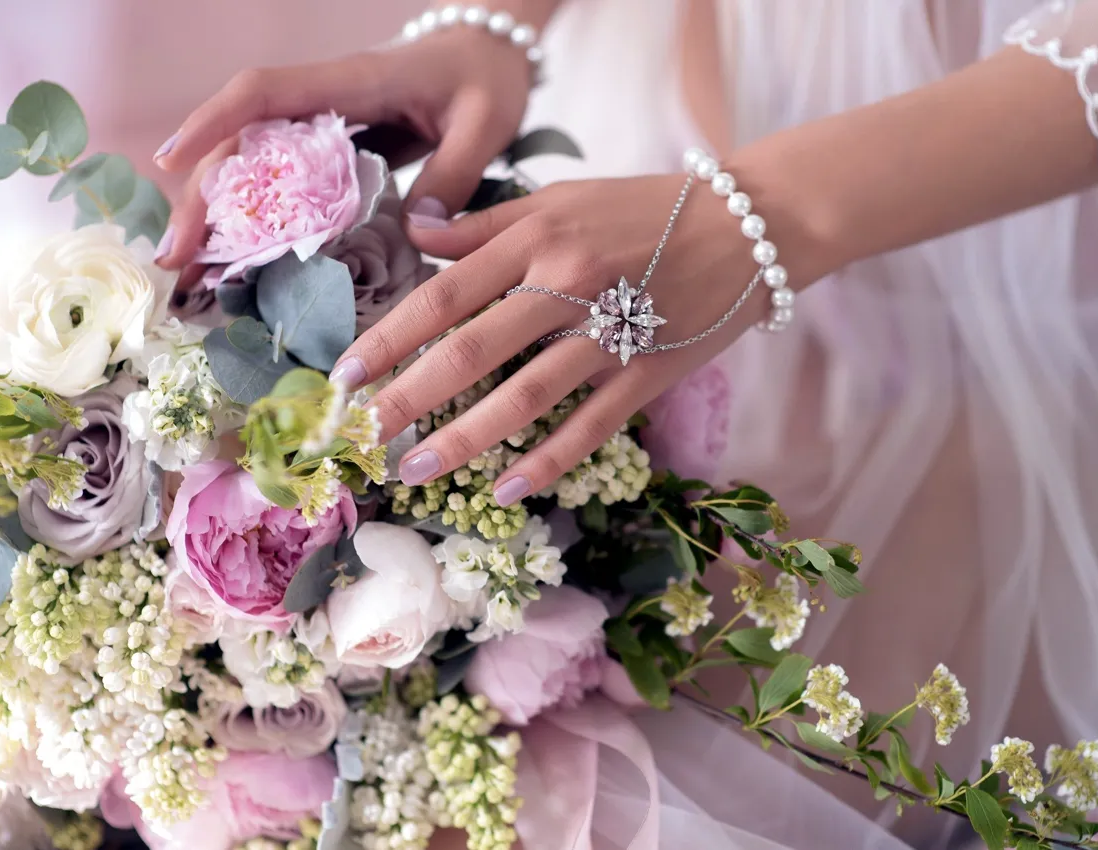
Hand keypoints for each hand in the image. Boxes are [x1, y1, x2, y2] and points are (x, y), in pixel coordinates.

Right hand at [151, 22, 534, 268]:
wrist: (492, 55)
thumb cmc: (487, 79)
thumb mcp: (485, 124)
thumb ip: (454, 175)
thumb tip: (415, 233)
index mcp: (350, 82)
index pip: (264, 92)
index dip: (214, 122)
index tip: (171, 161)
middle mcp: (323, 103)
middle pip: (243, 143)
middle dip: (203, 197)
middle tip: (176, 258)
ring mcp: (324, 128)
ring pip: (254, 167)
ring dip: (220, 217)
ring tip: (194, 275)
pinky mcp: (334, 154)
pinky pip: (286, 186)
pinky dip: (260, 223)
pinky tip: (242, 264)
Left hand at [332, 174, 794, 505]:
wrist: (750, 228)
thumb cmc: (649, 208)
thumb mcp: (563, 196)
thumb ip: (488, 221)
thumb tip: (415, 231)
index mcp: (539, 237)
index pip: (447, 292)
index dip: (391, 336)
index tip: (347, 373)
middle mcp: (568, 284)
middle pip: (472, 350)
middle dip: (409, 397)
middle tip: (363, 436)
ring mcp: (612, 332)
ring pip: (526, 395)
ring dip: (467, 437)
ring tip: (419, 470)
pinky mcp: (650, 372)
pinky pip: (592, 424)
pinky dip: (551, 459)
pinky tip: (510, 488)